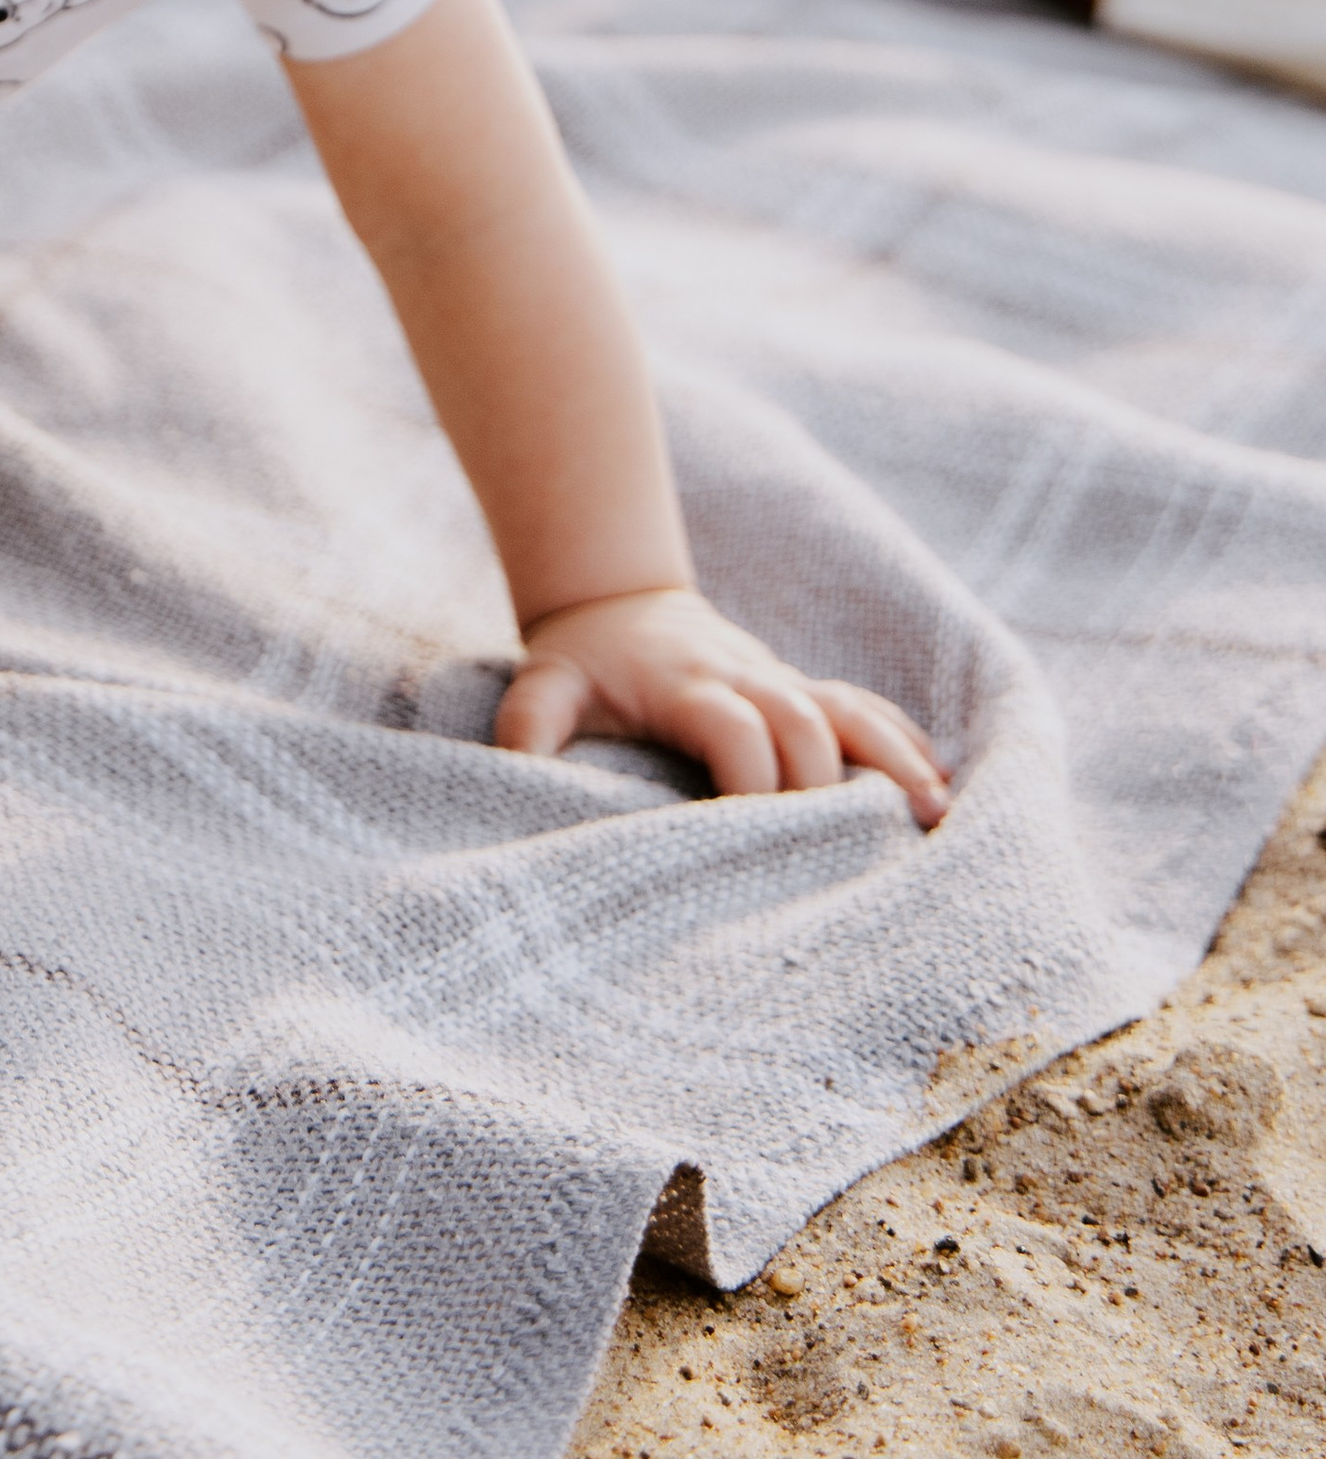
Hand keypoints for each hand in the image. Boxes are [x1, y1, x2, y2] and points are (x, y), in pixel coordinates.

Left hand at [494, 584, 949, 827]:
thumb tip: (517, 778)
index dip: (751, 777)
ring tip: (934, 814)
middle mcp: (746, 677)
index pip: (734, 727)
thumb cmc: (583, 665)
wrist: (618, 603)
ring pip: (848, 708)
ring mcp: (782, 681)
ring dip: (892, 757)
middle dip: (828, 782)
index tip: (757, 839)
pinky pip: (863, 706)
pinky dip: (903, 741)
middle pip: (803, 719)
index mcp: (687, 684)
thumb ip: (528, 726)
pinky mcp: (802, 689)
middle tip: (857, 855)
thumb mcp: (544, 687)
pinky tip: (940, 786)